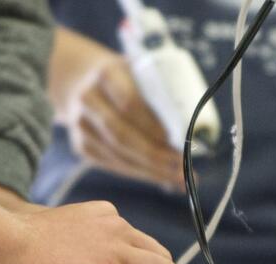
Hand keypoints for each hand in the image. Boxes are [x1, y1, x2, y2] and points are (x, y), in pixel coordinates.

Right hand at [66, 54, 184, 189]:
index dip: (153, 126)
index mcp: (106, 74)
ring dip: (152, 171)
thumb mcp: (142, 72)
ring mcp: (82, 126)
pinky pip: (115, 165)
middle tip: (184, 169)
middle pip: (122, 135)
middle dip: (156, 156)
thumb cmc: (127, 78)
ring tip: (180, 179)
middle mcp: (88, 100)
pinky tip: (163, 178)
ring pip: (119, 155)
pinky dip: (142, 173)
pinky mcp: (83, 147)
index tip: (178, 141)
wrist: (84, 81)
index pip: (129, 103)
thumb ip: (162, 93)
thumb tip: (193, 127)